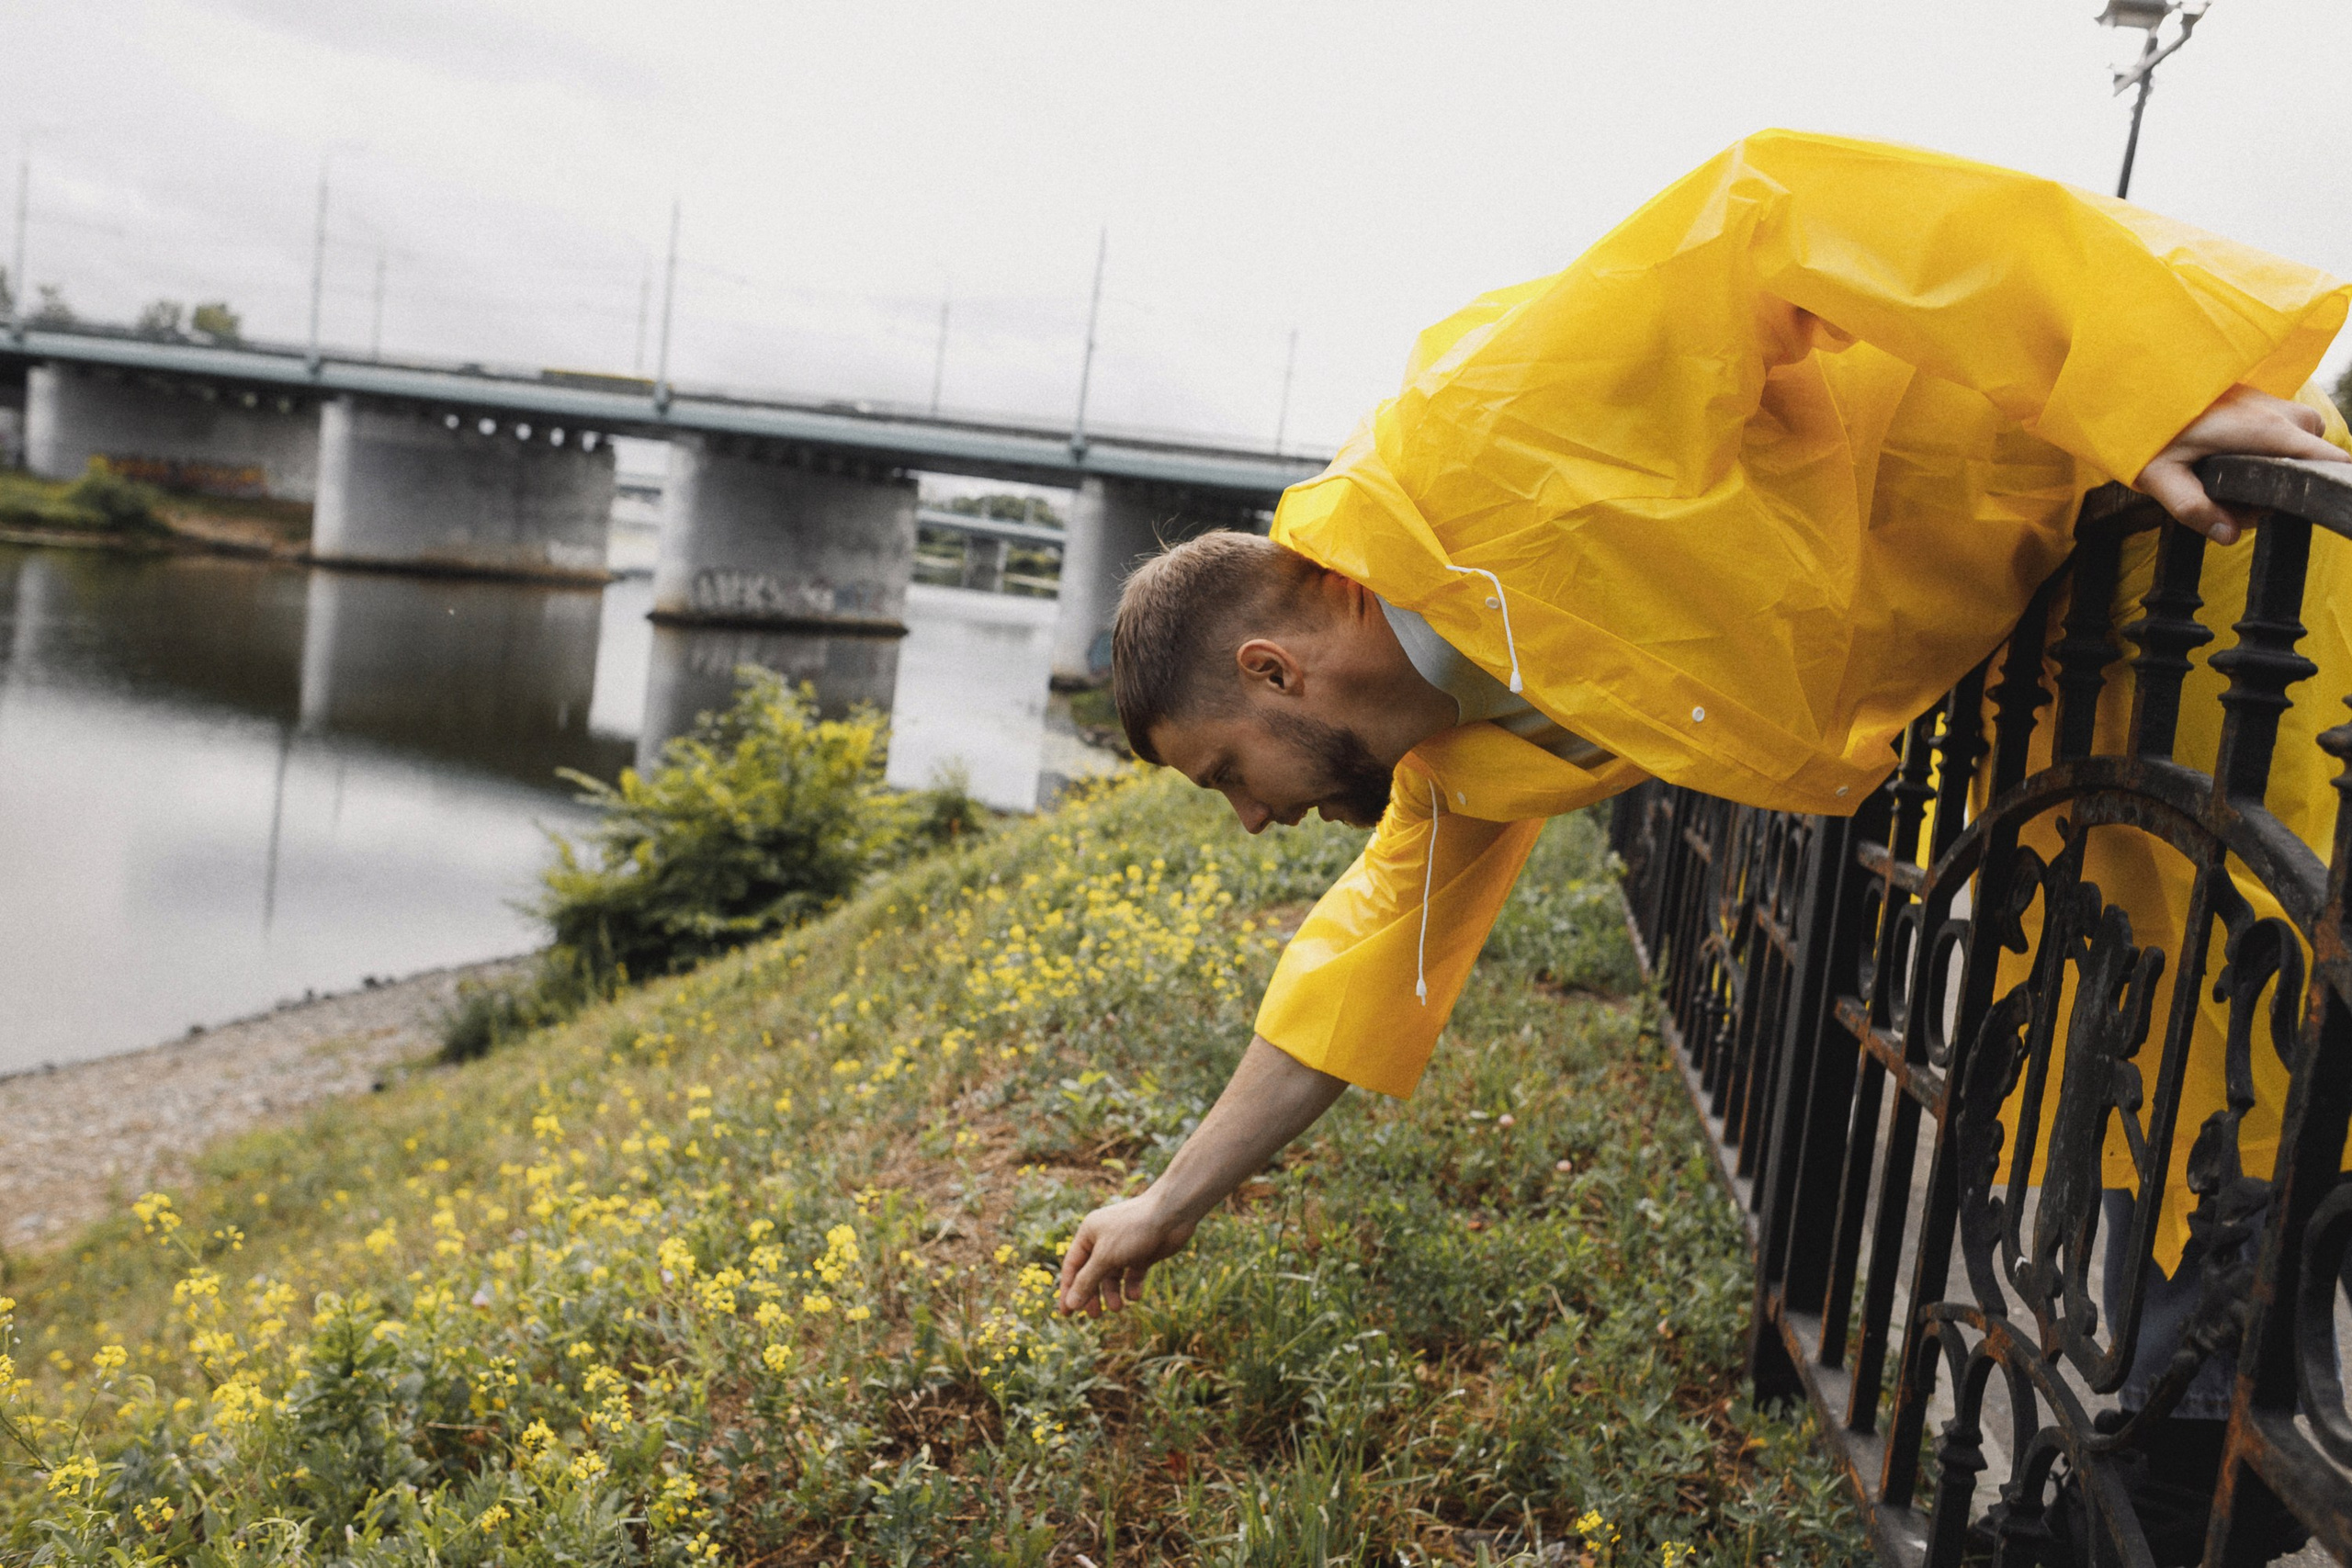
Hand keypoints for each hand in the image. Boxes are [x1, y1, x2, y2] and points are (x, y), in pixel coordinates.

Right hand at [1056, 1192, 1195, 1315]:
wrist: (1172, 1214)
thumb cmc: (1134, 1229)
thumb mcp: (1105, 1257)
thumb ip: (1087, 1281)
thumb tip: (1071, 1305)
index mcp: (1089, 1235)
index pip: (1073, 1267)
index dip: (1068, 1290)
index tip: (1066, 1314)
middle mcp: (1104, 1241)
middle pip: (1092, 1274)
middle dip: (1092, 1295)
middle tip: (1095, 1316)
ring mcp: (1124, 1248)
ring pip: (1112, 1277)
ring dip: (1113, 1294)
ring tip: (1118, 1308)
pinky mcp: (1142, 1254)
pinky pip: (1132, 1275)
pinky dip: (1132, 1286)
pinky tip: (1135, 1295)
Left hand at [2135, 385, 2349, 543]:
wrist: (2142, 387)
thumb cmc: (2150, 430)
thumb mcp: (2160, 475)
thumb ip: (2193, 509)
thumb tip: (2228, 536)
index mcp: (2267, 431)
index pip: (2332, 461)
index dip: (2325, 487)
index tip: (2299, 505)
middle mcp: (2283, 414)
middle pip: (2312, 465)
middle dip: (2278, 491)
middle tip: (2229, 500)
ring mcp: (2278, 405)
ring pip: (2298, 452)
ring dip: (2270, 473)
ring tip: (2222, 479)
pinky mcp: (2268, 403)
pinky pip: (2286, 436)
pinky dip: (2266, 455)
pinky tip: (2228, 461)